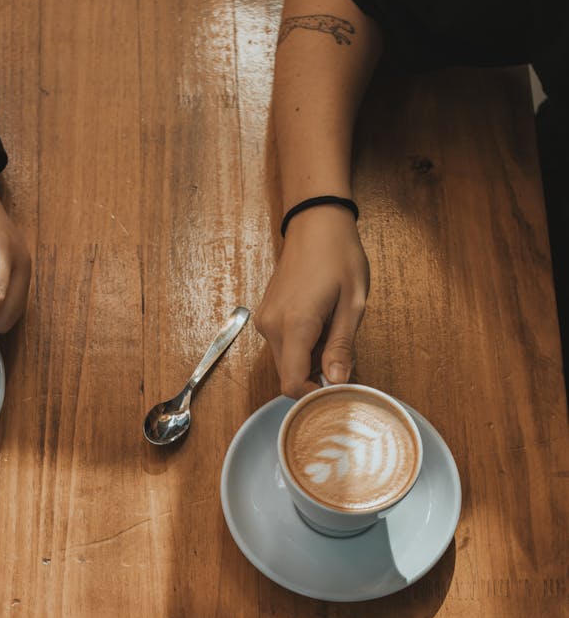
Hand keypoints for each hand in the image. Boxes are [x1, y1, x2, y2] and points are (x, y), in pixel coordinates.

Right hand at [255, 206, 368, 396]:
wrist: (316, 222)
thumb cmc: (339, 255)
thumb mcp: (352, 303)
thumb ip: (342, 346)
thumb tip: (336, 382)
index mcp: (295, 325)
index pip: (293, 384)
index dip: (314, 395)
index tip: (336, 390)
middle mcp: (272, 327)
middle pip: (288, 376)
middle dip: (314, 378)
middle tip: (342, 360)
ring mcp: (265, 321)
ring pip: (285, 362)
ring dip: (309, 360)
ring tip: (332, 333)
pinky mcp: (265, 316)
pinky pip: (282, 346)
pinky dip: (301, 346)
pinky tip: (319, 324)